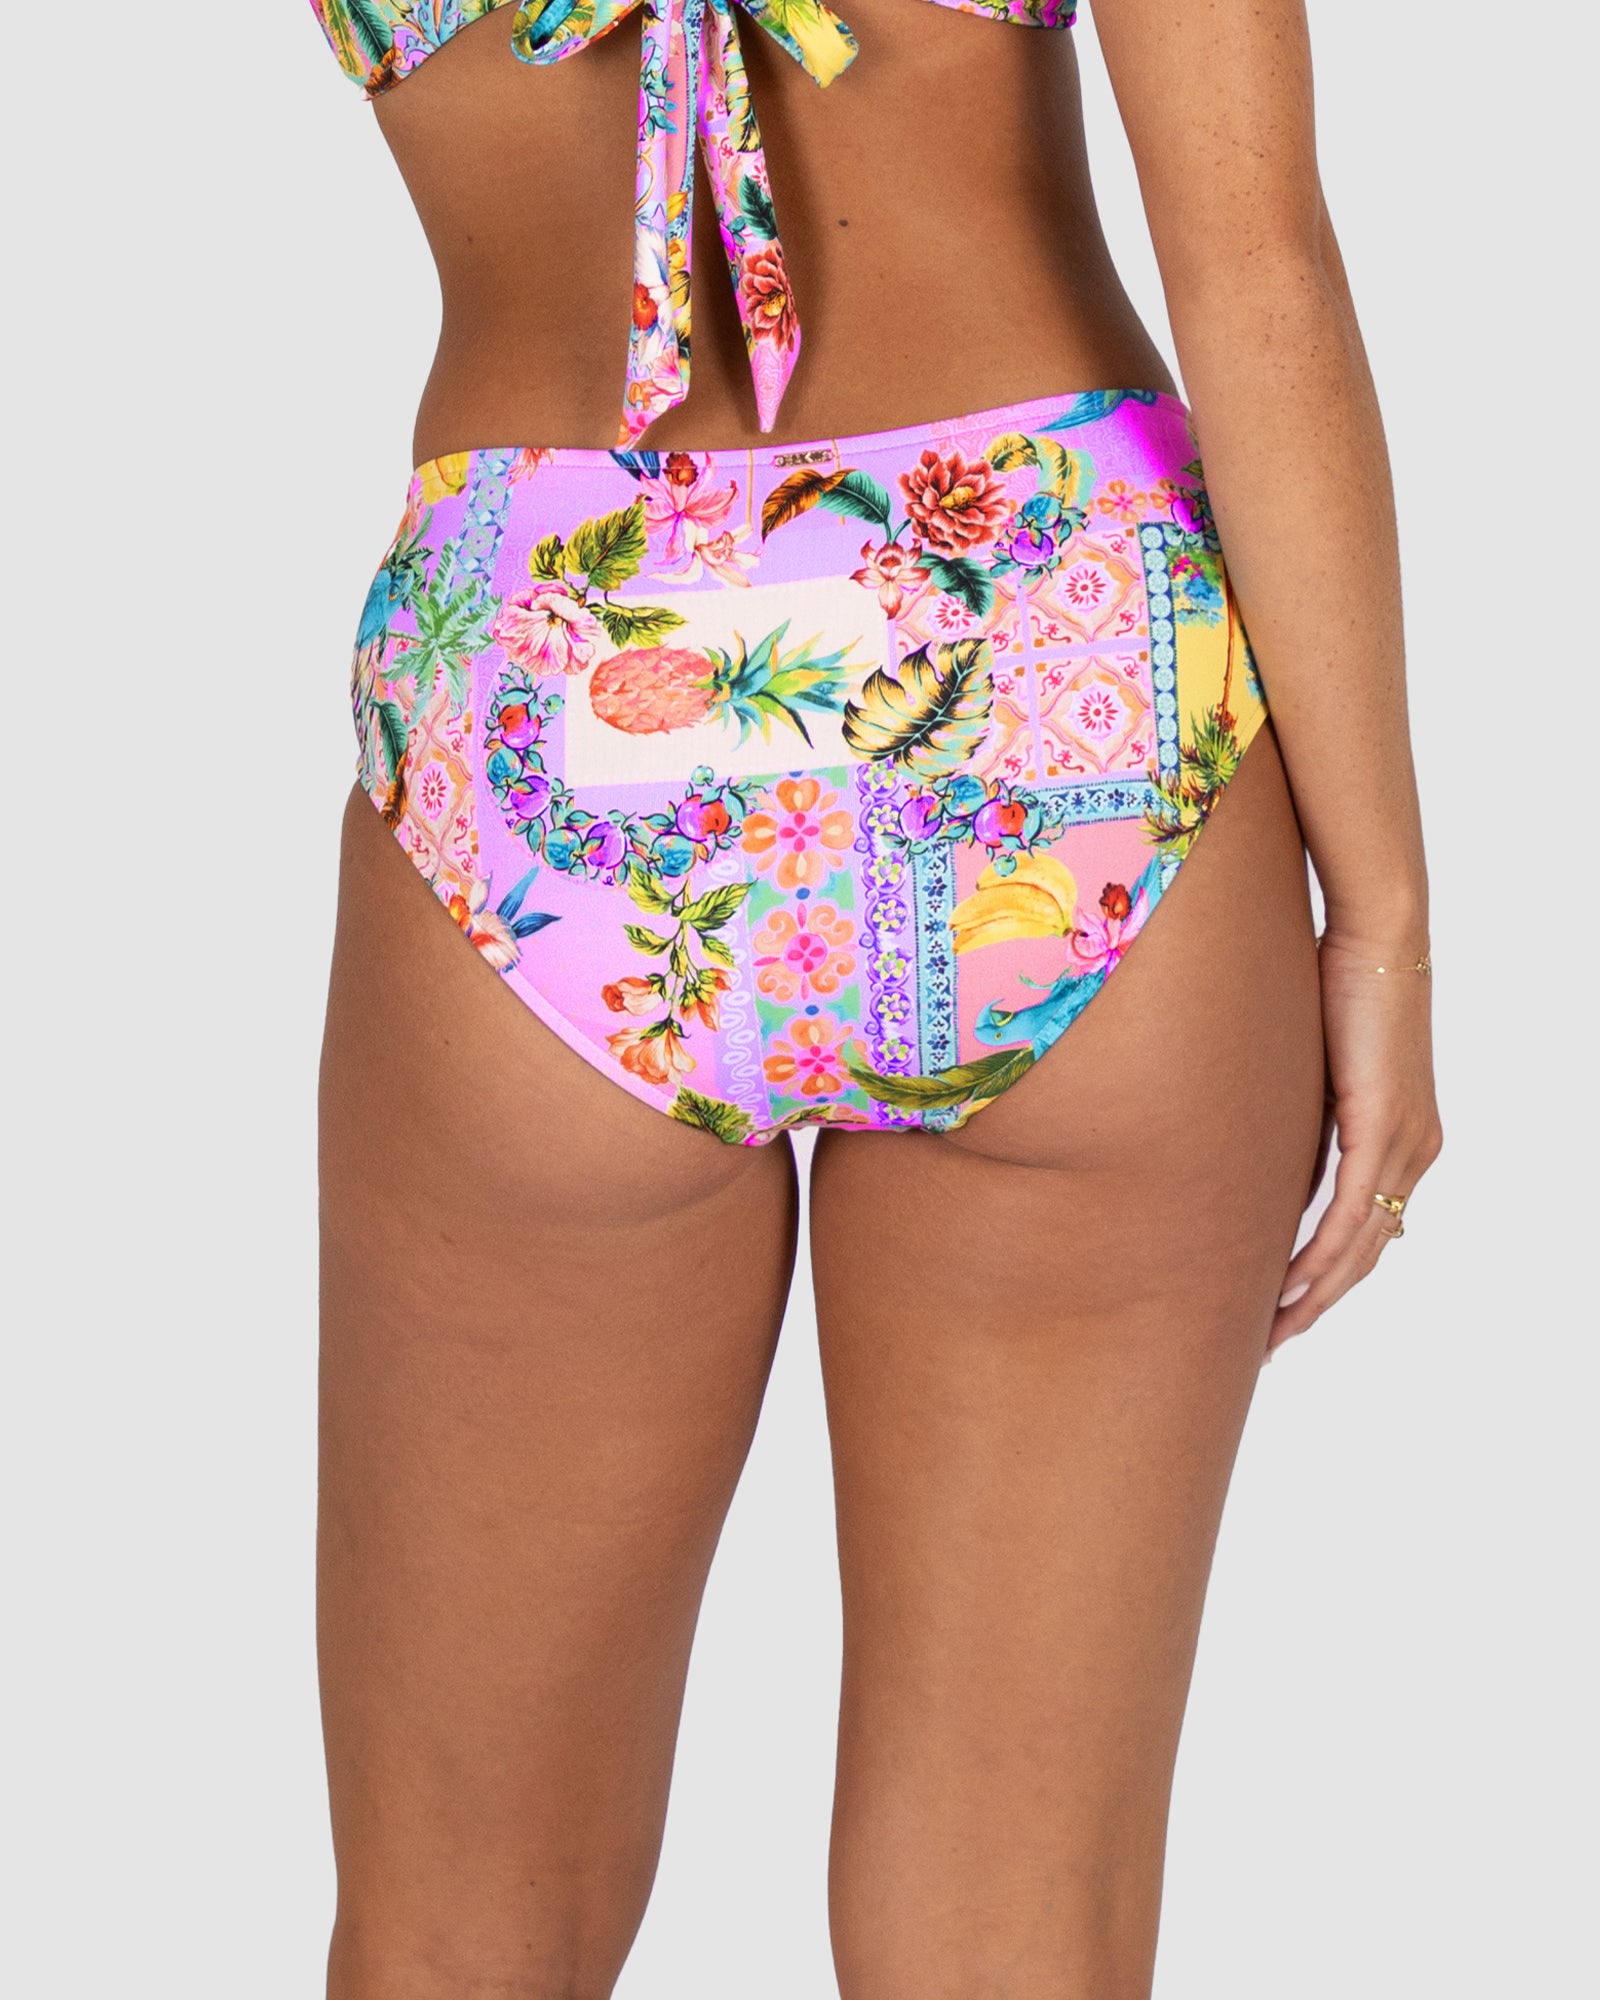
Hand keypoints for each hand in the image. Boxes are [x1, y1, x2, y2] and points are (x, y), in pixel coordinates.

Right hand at [1268, 932, 1442, 1354]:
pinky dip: (1322, 1252)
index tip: (1288, 1310)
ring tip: (1275, 1326)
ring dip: (1316, 1293)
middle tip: (1274, 1340)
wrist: (1379, 938)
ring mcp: (1406, 1141)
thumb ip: (1306, 1121)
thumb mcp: (1319, 1069)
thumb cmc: (1343, 986)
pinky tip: (1293, 1282)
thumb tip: (1263, 1155)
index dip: (1330, 1278)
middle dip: (1319, 1303)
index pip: (1369, 1231)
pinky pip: (1353, 1210)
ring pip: (1362, 1244)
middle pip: (1368, 1254)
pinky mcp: (1384, 1125)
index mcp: (1405, 1140)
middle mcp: (1415, 1150)